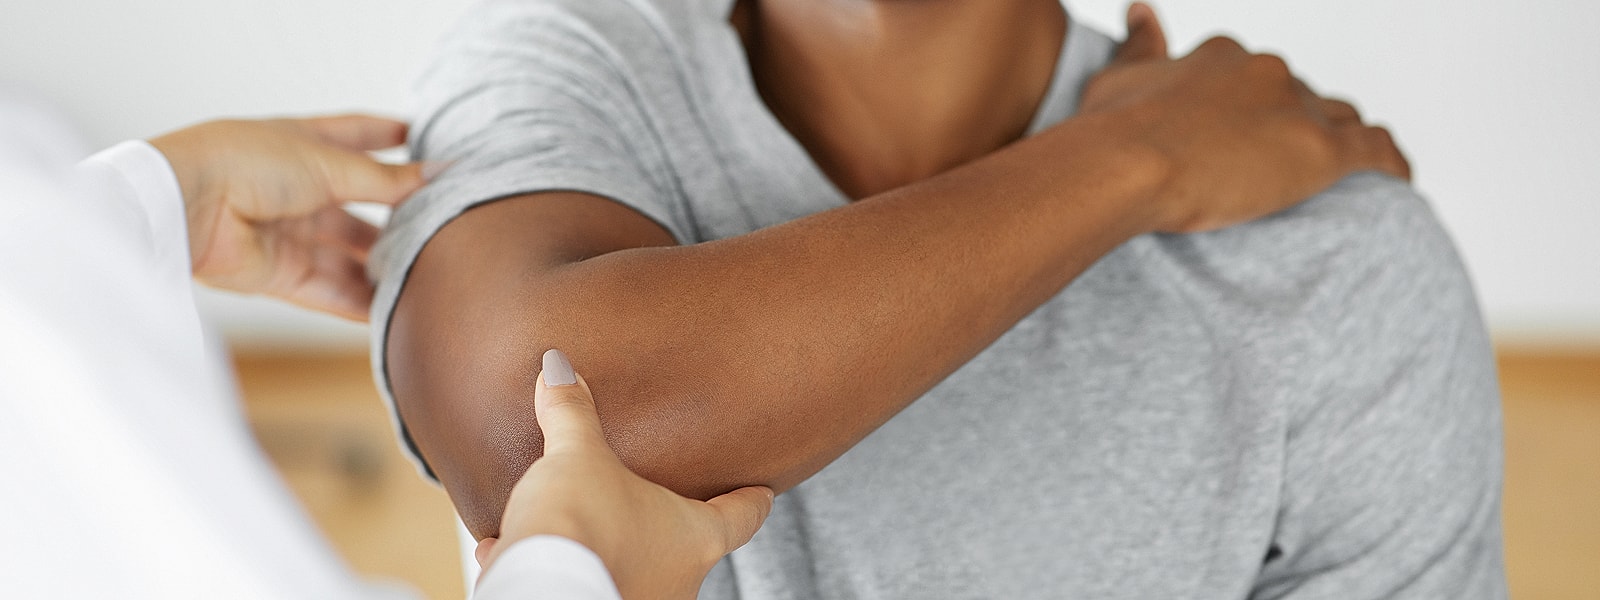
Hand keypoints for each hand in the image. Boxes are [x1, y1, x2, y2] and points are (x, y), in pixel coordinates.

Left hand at [149, 116, 425, 320]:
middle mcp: (297, 188)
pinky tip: (395, 310)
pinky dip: (359, 303)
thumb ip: (388, 178)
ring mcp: (287, 232)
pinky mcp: (279, 273)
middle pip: (358, 206)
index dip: (389, 137)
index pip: (357, 136)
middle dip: (397, 216)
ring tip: (427, 273)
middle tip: (443, 225)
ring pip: (347, 254)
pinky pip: (328, 291)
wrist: (187, 204)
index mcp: (303, 144)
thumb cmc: (246, 163)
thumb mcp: (330, 164)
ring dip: (383, 265)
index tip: (424, 139)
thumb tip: (441, 174)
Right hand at [479, 349, 773, 599]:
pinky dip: (571, 564)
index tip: (764, 493)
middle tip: (662, 496)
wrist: (539, 586)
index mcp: (696, 537)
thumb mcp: (577, 456)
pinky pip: (593, 582)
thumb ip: (572, 413)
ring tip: (589, 522)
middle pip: (690, 544)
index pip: (744, 516)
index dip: (754, 501)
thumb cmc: (580, 524)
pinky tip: (533, 548)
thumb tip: (558, 368)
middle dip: (671, 521)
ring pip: (640, 567)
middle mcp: (681, 580)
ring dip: (617, 545)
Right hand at [1082, 3, 1409, 232]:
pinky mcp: (1320, 150)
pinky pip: (1376, 150)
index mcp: (1223, 57)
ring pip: (1341, 119)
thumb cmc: (1111, 130)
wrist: (1124, 164)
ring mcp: (1296, 108)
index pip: (1256, 78)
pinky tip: (1398, 179)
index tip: (1247, 135)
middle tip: (1279, 167)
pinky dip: (1391, 163)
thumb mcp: (1118, 76)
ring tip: (1341, 174)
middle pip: (1302, 98)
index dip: (1257, 107)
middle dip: (1296, 126)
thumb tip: (1141, 10)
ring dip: (1342, 141)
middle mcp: (1266, 72)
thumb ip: (1140, 44)